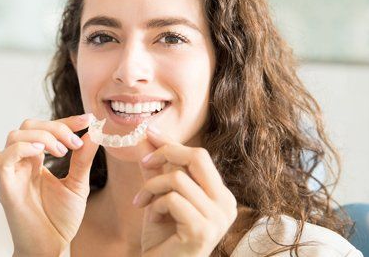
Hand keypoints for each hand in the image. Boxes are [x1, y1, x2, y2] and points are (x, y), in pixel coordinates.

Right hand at [0, 113, 98, 255]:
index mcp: (37, 160)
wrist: (51, 247)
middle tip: (74, 142)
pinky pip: (3, 158)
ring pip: (14, 135)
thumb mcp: (78, 184)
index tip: (88, 120)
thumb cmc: (60, 219)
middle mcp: (22, 163)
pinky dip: (22, 148)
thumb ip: (82, 159)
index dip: (66, 121)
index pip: (46, 129)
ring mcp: (12, 173)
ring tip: (62, 151)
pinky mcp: (5, 187)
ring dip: (42, 136)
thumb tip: (93, 133)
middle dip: (55, 127)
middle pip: (28, 125)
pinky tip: (42, 153)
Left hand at [135, 127, 237, 256]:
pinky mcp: (202, 230)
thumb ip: (156, 169)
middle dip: (166, 153)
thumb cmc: (163, 237)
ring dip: (152, 188)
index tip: (149, 132)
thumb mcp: (159, 196)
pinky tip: (151, 219)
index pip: (199, 156)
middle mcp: (226, 204)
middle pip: (198, 157)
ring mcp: (218, 218)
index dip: (172, 143)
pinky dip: (155, 205)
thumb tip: (146, 138)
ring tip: (143, 203)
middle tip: (144, 163)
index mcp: (220, 194)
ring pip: (178, 179)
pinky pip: (172, 199)